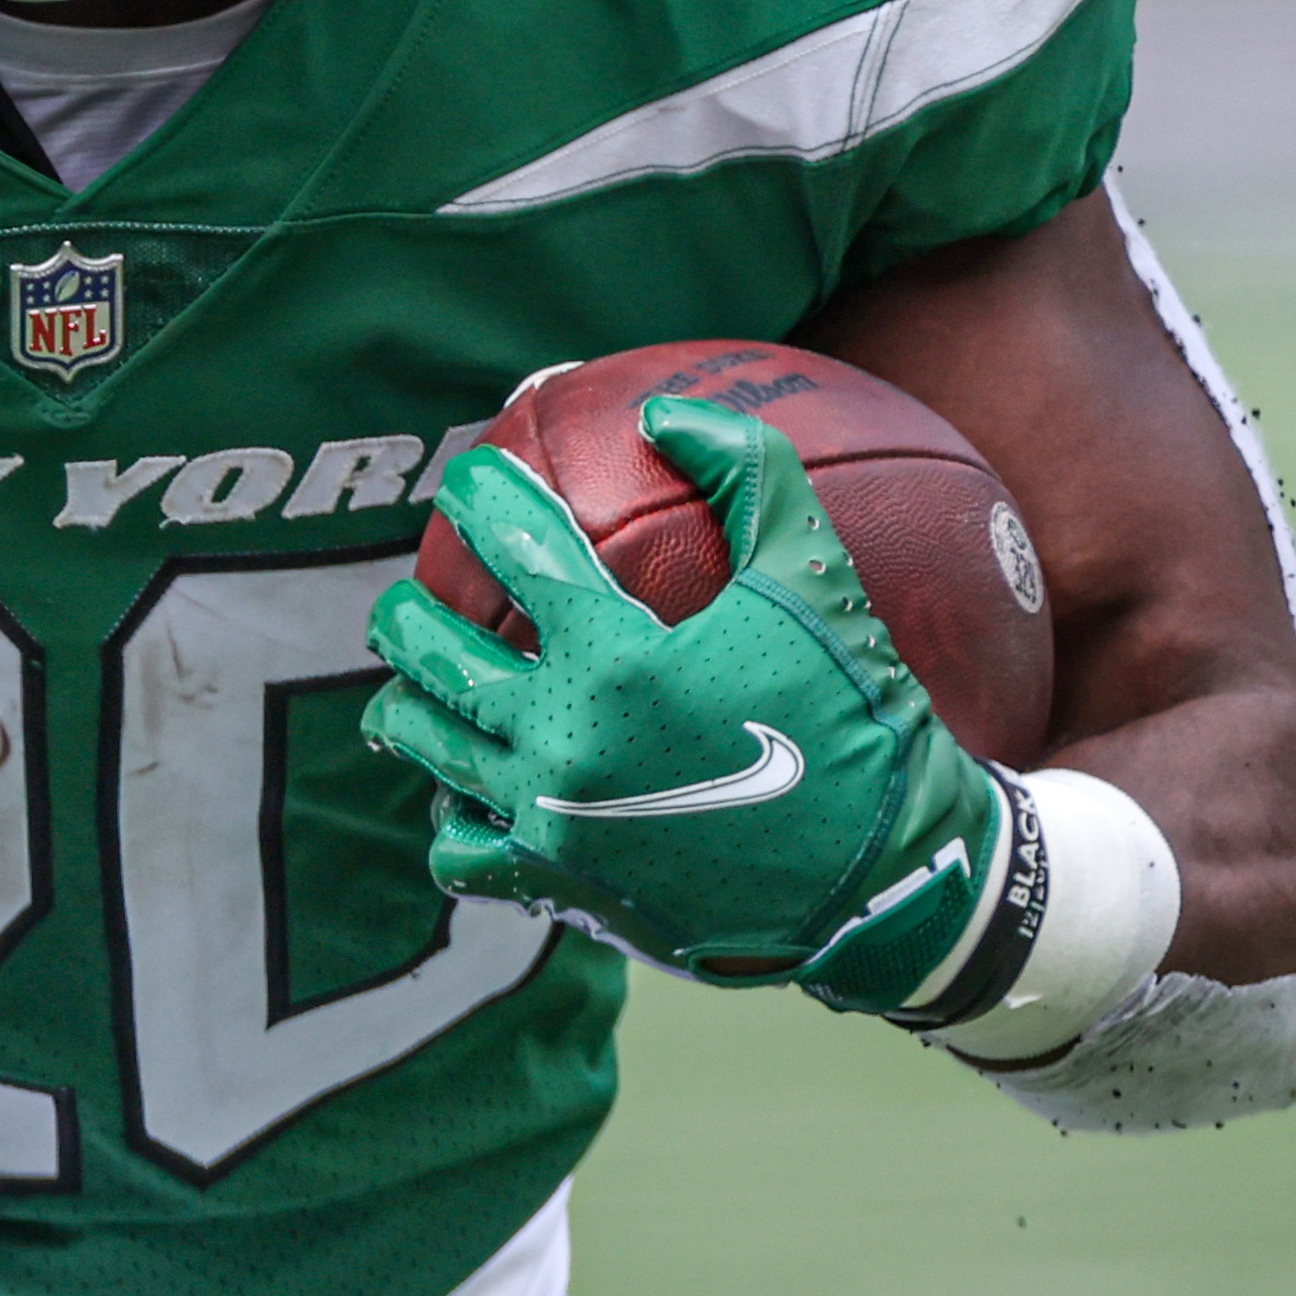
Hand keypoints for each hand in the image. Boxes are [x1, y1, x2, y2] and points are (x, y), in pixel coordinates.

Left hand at [365, 396, 1006, 1010]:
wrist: (888, 881)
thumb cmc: (858, 718)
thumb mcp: (817, 580)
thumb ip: (747, 473)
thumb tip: (664, 409)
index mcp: (618, 661)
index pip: (516, 552)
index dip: (484, 501)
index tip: (472, 483)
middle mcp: (564, 741)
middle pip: (432, 657)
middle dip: (407, 613)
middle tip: (411, 597)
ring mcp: (551, 820)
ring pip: (429, 750)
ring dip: (409, 705)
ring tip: (414, 686)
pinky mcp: (558, 886)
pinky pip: (460, 850)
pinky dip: (451, 816)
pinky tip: (467, 791)